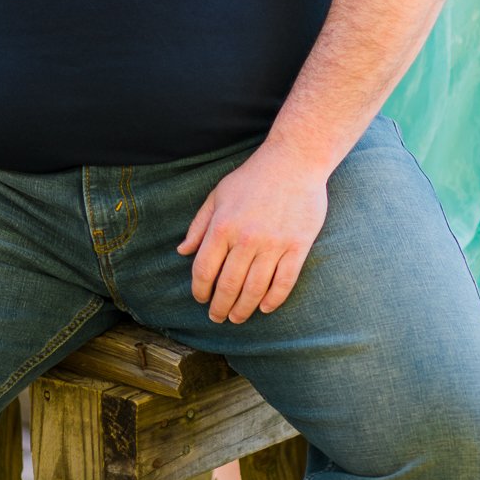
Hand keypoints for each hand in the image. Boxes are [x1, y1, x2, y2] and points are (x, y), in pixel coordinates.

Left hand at [178, 143, 328, 322]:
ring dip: (243, 310)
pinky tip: (264, 307)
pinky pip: (283, 282)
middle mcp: (246, 238)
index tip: (200, 299)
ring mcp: (273, 244)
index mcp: (223, 225)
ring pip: (254, 289)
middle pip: (228, 285)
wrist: (294, 161)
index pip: (204, 269)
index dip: (199, 290)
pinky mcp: (297, 246)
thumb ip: (199, 224)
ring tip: (237, 318)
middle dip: (220, 307)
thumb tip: (182, 251)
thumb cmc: (253, 177)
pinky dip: (273, 300)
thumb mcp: (218, 194)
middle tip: (217, 317)